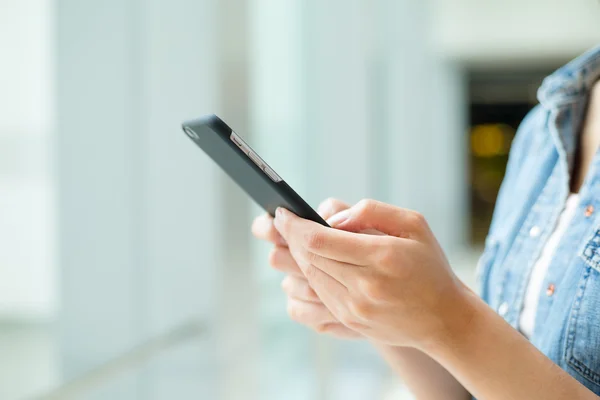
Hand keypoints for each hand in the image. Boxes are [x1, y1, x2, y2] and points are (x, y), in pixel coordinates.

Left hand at [272, 199, 472, 348]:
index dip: (294, 225)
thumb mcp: (413, 224)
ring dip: (295, 257)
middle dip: (288, 237)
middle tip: (281, 222)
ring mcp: (355, 309)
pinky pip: (312, 298)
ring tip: (295, 240)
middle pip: (307, 257)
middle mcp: (365, 286)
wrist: (444, 318)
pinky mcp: (349, 322)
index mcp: (381, 256)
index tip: (282, 212)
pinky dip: (304, 278)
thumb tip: (329, 218)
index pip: (319, 240)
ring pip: (306, 277)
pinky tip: (307, 265)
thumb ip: (370, 211)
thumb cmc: (429, 265)